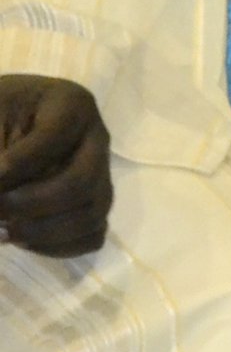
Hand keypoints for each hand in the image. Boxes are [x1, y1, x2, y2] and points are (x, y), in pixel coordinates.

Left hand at [0, 76, 110, 257]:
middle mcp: (96, 138)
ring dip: (43, 231)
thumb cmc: (2, 113)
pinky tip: (24, 239)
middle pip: (81, 183)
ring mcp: (100, 172)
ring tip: (4, 231)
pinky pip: (92, 235)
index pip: (54, 138)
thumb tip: (0, 192)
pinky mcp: (93, 202)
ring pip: (92, 213)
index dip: (18, 164)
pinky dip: (57, 247)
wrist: (12, 122)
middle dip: (31, 204)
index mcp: (71, 105)